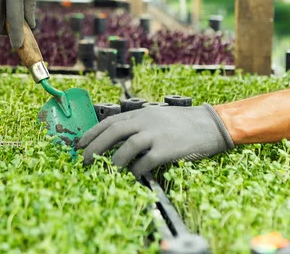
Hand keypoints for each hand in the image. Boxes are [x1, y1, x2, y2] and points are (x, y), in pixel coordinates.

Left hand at [78, 104, 234, 176]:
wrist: (210, 125)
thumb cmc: (183, 123)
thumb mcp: (157, 117)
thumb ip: (139, 124)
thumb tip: (117, 139)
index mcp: (141, 113)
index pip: (109, 121)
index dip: (91, 133)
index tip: (78, 144)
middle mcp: (146, 121)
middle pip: (113, 132)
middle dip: (94, 147)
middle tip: (84, 160)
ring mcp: (156, 135)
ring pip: (127, 146)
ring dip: (114, 160)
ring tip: (108, 170)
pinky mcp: (168, 149)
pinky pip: (145, 162)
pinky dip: (136, 170)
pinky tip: (134, 175)